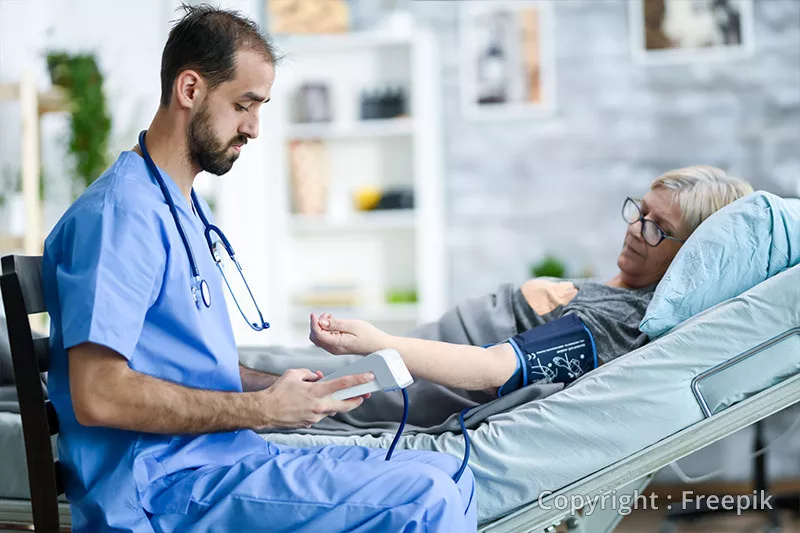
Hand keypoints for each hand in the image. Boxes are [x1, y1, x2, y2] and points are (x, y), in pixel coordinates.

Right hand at [256, 368, 373, 429]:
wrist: (265, 411)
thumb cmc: (277, 392)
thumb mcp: (294, 374)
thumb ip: (309, 374)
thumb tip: (318, 376)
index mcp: (316, 392)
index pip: (342, 384)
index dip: (358, 380)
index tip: (368, 377)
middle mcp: (318, 406)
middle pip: (346, 404)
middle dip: (357, 399)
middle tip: (364, 394)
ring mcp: (315, 417)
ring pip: (333, 409)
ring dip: (337, 402)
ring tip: (334, 395)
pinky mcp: (310, 423)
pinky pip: (322, 414)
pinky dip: (323, 407)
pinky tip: (316, 402)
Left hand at [309, 312, 388, 355]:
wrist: (379, 345)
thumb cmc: (370, 336)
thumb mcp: (354, 326)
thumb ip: (336, 324)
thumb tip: (321, 321)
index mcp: (337, 344)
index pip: (317, 334)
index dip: (313, 323)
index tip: (314, 313)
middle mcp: (334, 349)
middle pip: (315, 337)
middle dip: (316, 324)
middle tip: (326, 314)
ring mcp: (335, 349)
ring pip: (319, 338)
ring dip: (320, 326)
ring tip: (330, 316)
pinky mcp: (338, 347)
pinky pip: (325, 339)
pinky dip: (325, 329)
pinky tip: (333, 322)